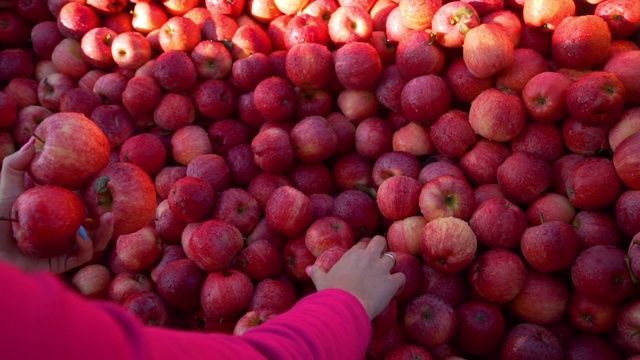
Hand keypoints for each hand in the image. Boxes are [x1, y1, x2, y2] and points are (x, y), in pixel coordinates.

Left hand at [0, 137, 113, 273]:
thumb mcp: (7, 184)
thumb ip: (17, 162)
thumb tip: (34, 141)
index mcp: (63, 211)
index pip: (88, 201)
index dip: (101, 193)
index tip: (110, 180)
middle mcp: (68, 229)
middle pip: (98, 223)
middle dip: (111, 214)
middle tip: (116, 200)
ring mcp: (66, 247)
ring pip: (96, 241)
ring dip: (107, 231)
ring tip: (109, 217)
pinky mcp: (60, 262)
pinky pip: (80, 256)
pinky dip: (86, 246)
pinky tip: (81, 233)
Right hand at [307, 235, 405, 319]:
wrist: (344, 307)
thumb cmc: (331, 294)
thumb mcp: (321, 281)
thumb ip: (316, 272)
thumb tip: (308, 268)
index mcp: (352, 255)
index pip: (362, 244)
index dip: (364, 250)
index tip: (364, 256)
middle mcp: (368, 257)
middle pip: (380, 241)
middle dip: (381, 247)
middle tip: (380, 258)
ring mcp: (381, 268)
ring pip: (393, 257)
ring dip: (391, 265)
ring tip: (388, 274)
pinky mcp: (391, 282)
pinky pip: (401, 277)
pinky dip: (400, 282)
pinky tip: (396, 288)